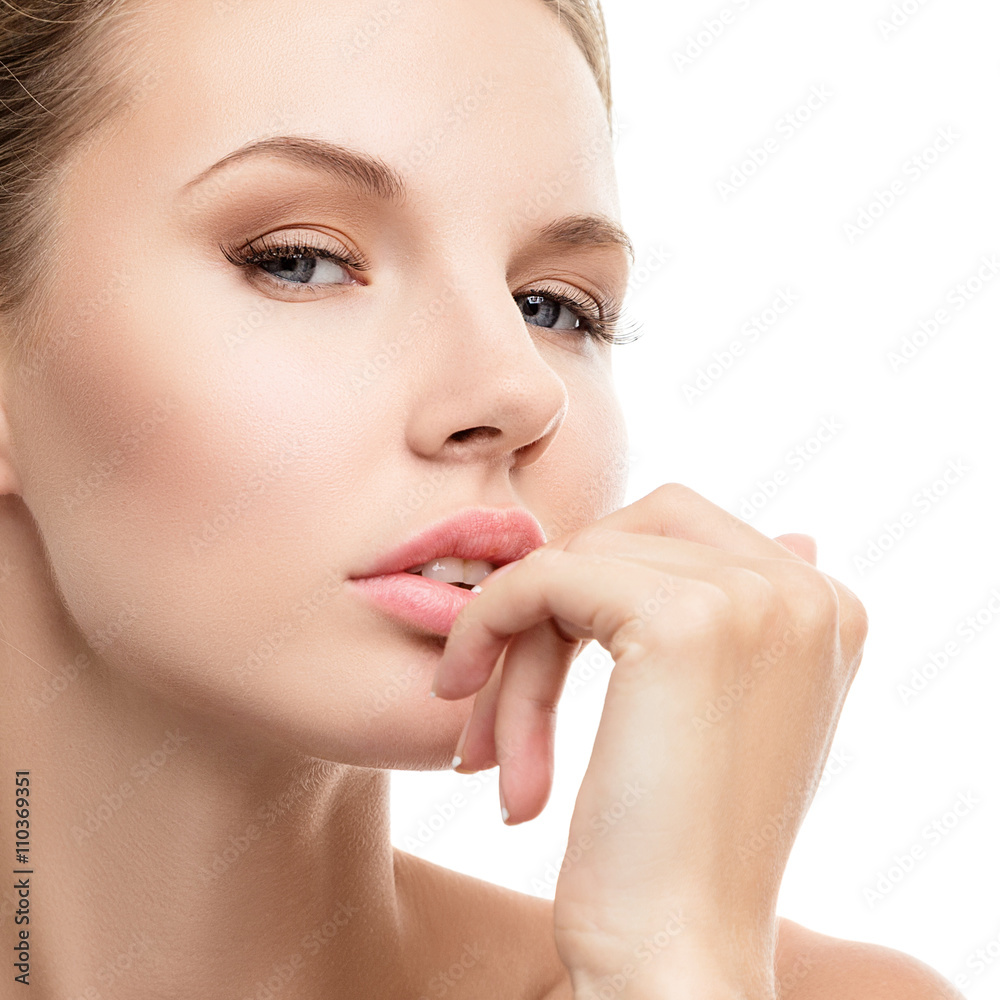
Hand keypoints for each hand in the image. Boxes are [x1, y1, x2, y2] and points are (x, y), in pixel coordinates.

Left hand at [428, 484, 867, 997]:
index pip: (674, 532)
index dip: (589, 589)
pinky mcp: (683, 620)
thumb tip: (793, 533)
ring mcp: (754, 598)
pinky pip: (542, 579)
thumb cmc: (679, 849)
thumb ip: (747, 618)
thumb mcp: (724, 716)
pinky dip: (487, 629)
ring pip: (574, 562)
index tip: (538, 669)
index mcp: (823, 606)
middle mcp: (804, 589)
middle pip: (622, 536)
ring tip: (492, 751)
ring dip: (515, 652)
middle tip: (491, 700)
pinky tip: (472, 725)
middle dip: (548, 611)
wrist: (676, 956)